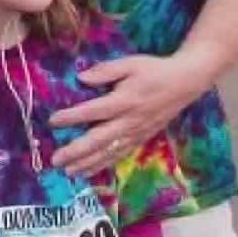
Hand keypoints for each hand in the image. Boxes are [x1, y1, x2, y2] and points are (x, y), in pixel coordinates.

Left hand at [49, 53, 208, 176]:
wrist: (186, 82)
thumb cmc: (154, 70)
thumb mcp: (130, 63)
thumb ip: (105, 71)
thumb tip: (81, 77)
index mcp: (124, 101)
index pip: (93, 111)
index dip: (72, 117)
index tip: (52, 121)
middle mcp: (129, 121)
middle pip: (99, 139)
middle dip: (76, 151)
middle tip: (55, 160)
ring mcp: (137, 132)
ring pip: (109, 152)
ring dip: (88, 163)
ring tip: (69, 172)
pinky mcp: (142, 138)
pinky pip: (121, 154)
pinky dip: (105, 164)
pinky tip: (91, 170)